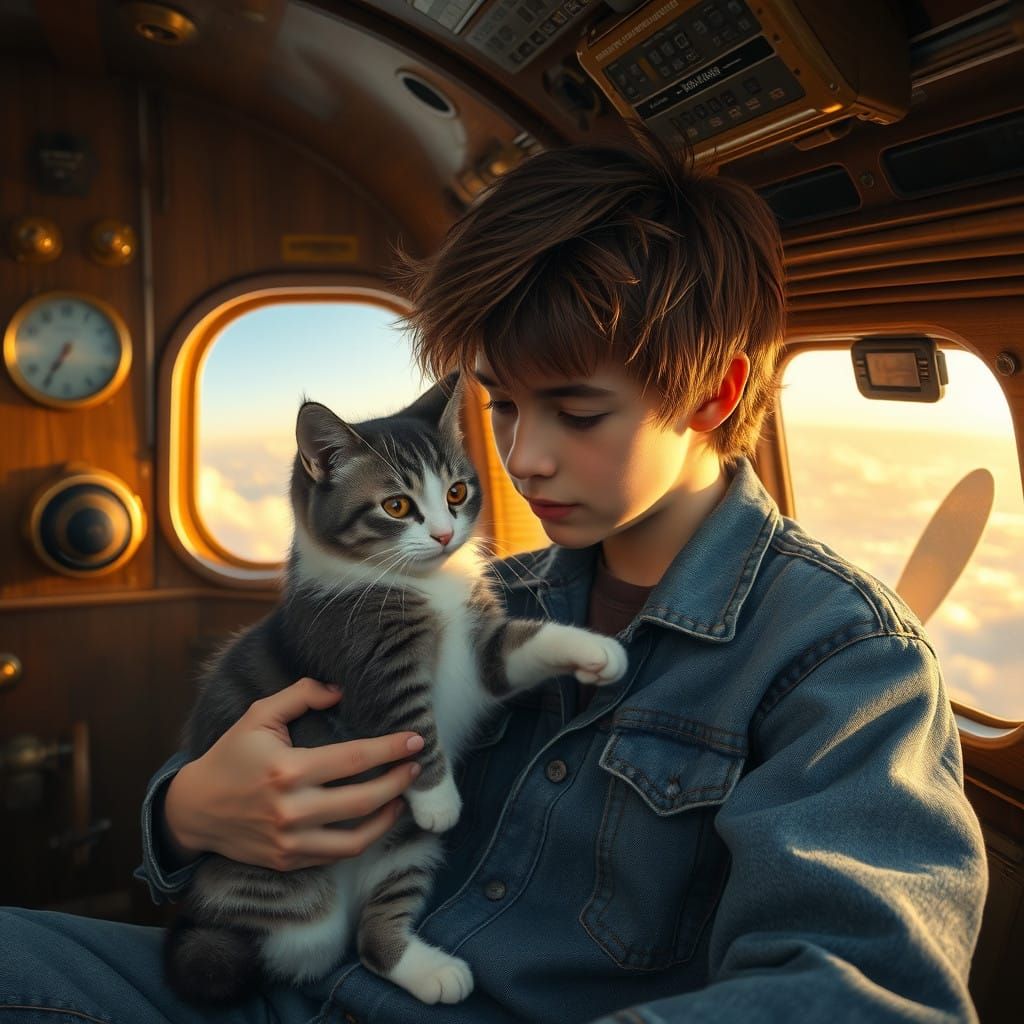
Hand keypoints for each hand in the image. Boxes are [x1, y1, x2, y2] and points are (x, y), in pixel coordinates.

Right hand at [162, 677, 423, 870]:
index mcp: (288, 770)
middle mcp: (292, 810)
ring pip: (357, 838)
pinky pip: (337, 854)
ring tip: (403, 796)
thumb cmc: (231, 756)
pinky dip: (363, 838)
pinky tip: (376, 819)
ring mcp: (290, 842)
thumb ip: (301, 694)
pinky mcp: (288, 861)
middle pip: (364, 799)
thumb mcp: (259, 715)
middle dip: (399, 781)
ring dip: (388, 816)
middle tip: (417, 766)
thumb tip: (341, 691)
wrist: (194, 810)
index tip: (416, 739)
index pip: (355, 759)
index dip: (391, 749)